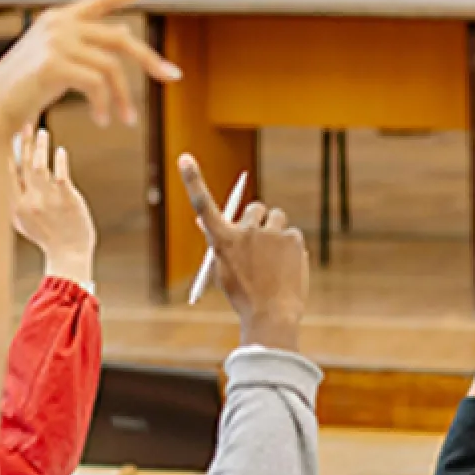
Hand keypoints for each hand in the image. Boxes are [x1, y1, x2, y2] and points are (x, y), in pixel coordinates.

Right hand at [0, 0, 180, 132]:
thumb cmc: (27, 89)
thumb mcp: (60, 61)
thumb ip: (88, 46)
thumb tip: (124, 35)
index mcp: (61, 18)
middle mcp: (59, 23)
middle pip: (121, 37)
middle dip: (150, 59)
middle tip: (173, 77)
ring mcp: (55, 41)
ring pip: (111, 67)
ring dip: (123, 97)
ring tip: (125, 120)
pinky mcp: (52, 63)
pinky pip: (97, 84)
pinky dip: (105, 105)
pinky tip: (102, 120)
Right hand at [10, 126, 96, 285]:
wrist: (69, 253)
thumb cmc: (47, 236)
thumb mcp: (23, 221)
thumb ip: (15, 200)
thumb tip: (8, 177)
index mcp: (15, 206)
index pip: (6, 173)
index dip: (6, 152)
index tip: (5, 133)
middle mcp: (29, 201)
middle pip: (23, 165)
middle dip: (23, 142)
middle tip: (24, 123)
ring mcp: (48, 200)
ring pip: (39, 166)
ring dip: (40, 147)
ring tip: (42, 132)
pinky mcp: (67, 199)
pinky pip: (61, 175)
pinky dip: (60, 161)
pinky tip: (60, 151)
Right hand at [180, 154, 307, 352]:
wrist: (271, 316)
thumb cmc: (243, 295)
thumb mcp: (223, 268)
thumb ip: (218, 241)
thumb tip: (203, 221)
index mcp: (222, 241)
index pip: (203, 205)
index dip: (192, 180)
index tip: (183, 158)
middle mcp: (244, 231)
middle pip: (253, 209)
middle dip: (257, 222)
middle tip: (260, 246)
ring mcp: (269, 233)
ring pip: (275, 218)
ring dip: (275, 231)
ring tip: (275, 260)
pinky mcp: (291, 237)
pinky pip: (291, 233)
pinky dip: (290, 247)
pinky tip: (287, 268)